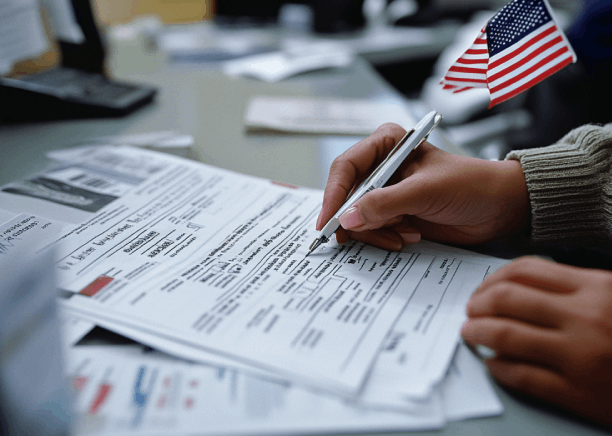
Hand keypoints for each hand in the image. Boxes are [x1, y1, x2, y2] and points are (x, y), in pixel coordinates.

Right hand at [317, 123, 529, 249]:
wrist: (498, 208)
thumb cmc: (471, 185)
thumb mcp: (425, 191)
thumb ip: (384, 203)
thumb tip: (348, 217)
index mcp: (386, 145)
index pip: (346, 167)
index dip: (334, 194)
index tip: (329, 220)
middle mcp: (382, 168)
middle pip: (347, 196)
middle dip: (356, 218)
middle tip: (363, 235)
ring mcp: (386, 193)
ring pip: (357, 217)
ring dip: (377, 231)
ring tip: (405, 232)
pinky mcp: (393, 214)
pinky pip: (373, 230)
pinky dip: (385, 238)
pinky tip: (409, 235)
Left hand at [462, 257, 611, 425]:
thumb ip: (575, 287)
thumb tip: (520, 286)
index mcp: (595, 287)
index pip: (524, 271)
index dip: (492, 278)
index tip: (483, 288)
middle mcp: (585, 318)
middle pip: (507, 300)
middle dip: (478, 304)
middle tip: (470, 310)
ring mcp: (581, 356)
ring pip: (506, 336)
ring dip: (478, 333)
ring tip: (470, 333)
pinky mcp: (580, 393)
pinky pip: (522, 376)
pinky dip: (498, 367)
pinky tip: (493, 363)